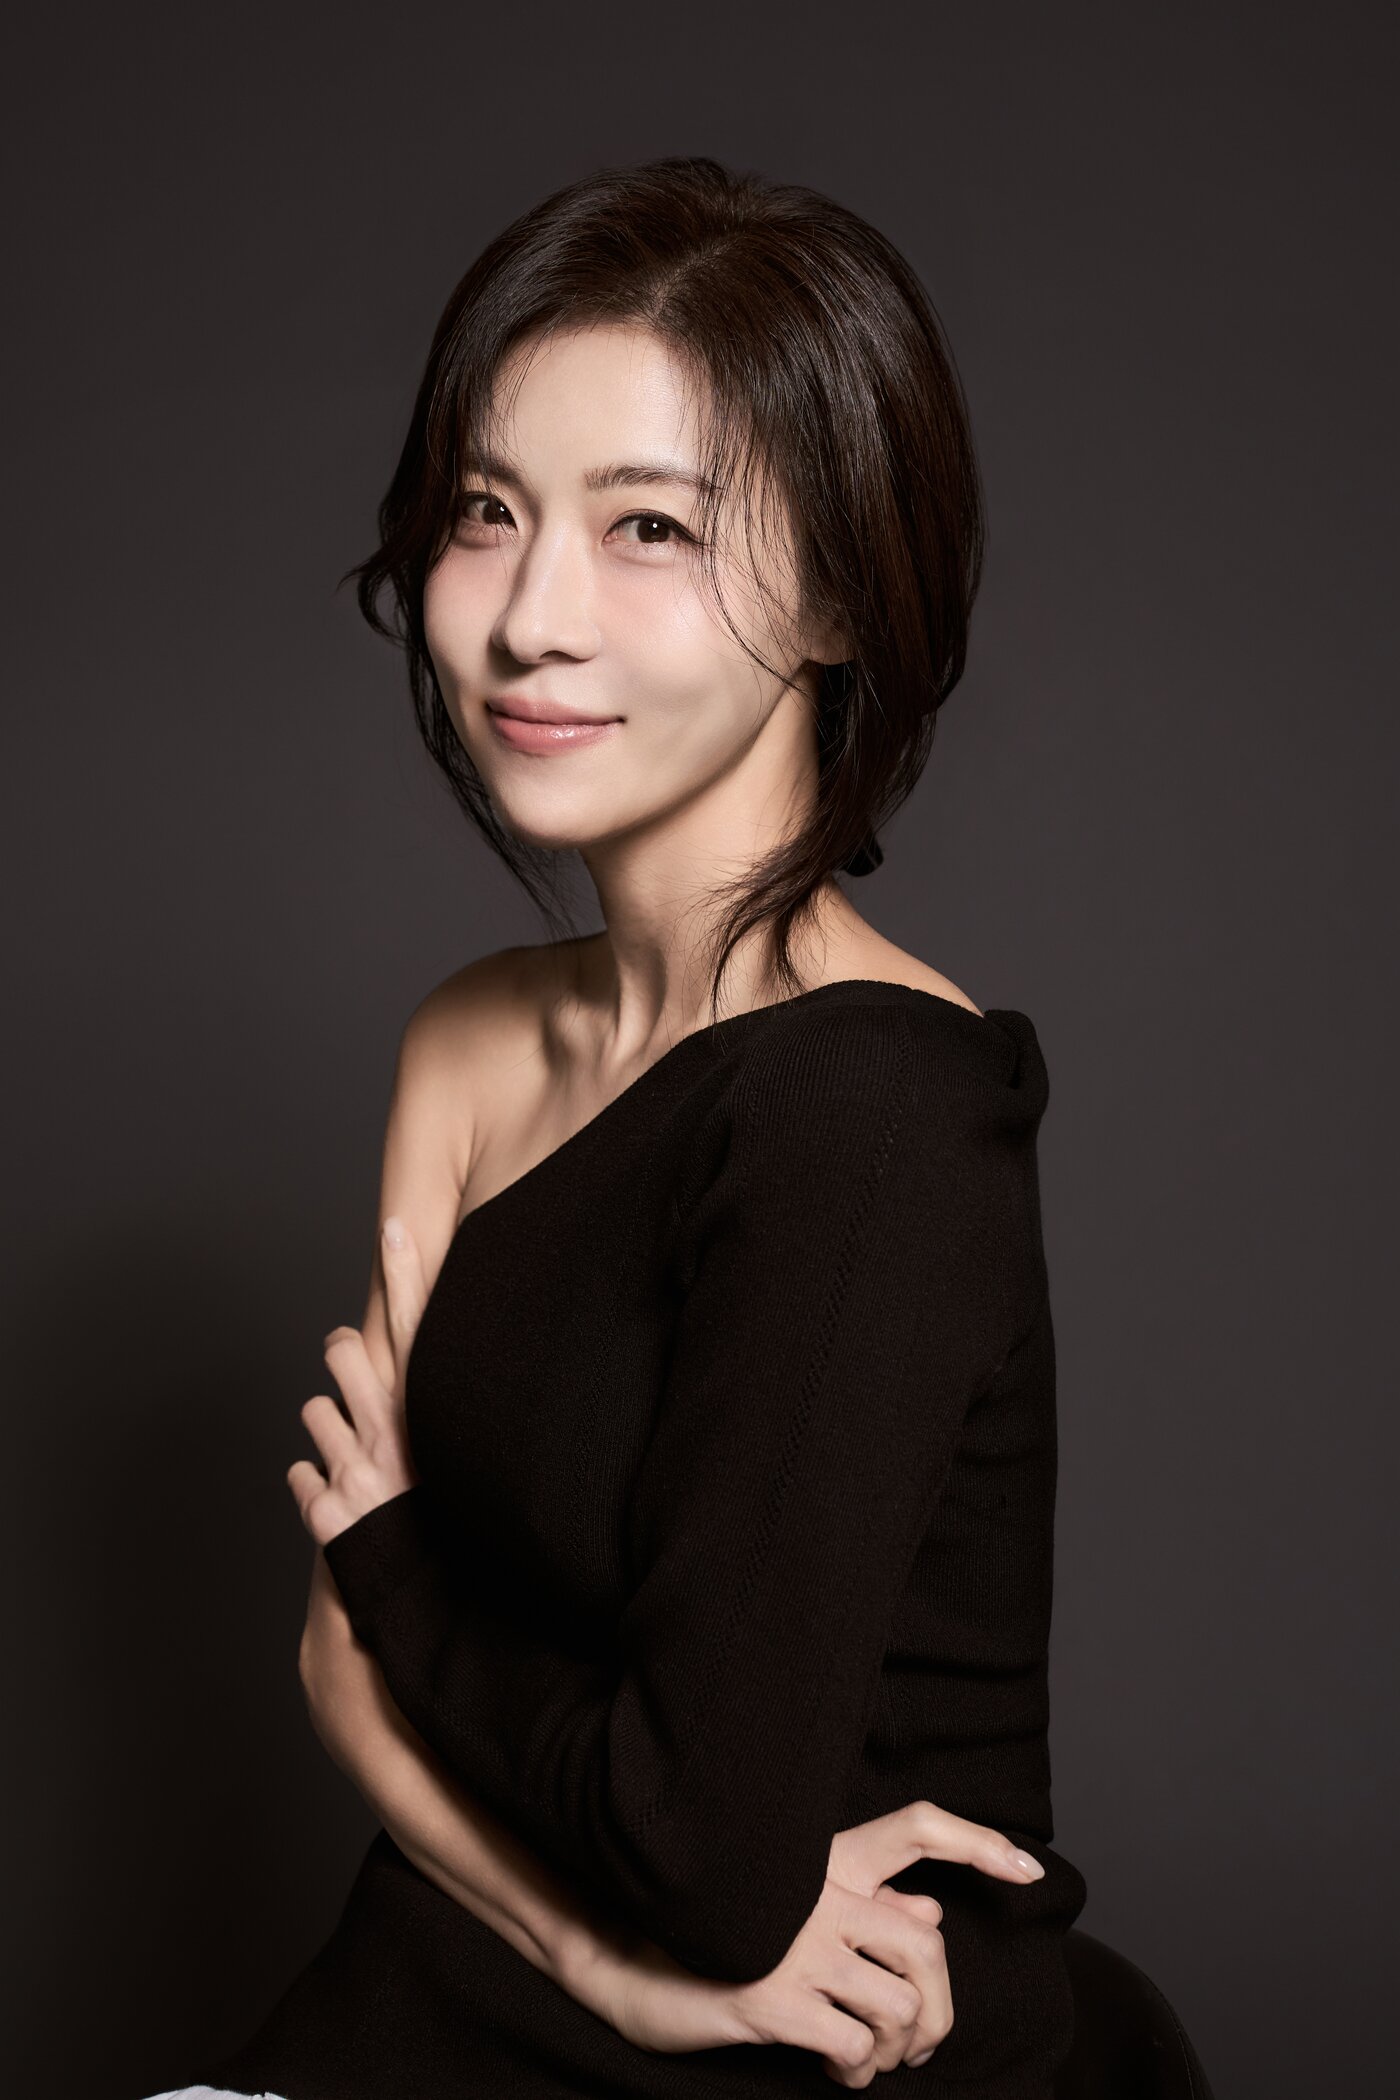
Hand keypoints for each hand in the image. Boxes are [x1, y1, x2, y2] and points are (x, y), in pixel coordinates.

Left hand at [286, 1215, 428, 1546]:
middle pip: (342, 1350)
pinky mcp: (324, 1512)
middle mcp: (395, 1436)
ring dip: (328, 1435)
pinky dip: (314, 1488)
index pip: (419, 1332)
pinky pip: (299, 1474)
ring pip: (313, 1413)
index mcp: (431, 1419)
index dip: (407, 1273)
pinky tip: (344, 1507)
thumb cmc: (447, 1525)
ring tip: (359, 1467)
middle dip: (343, 1359)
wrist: (431, 1605)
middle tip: (355, 1386)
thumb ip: (435, 1417)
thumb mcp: (455, 1460)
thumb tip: (412, 1381)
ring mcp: (357, 1473)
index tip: (395, 1227)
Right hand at [580, 1798, 1045, 2083]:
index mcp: (826, 1863)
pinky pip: (852, 2047)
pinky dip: (856, 2071)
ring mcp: (795, 1948)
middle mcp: (818, 1896)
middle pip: (926, 1954)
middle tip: (918, 2045)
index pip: (919, 1827)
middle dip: (937, 2014)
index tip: (1029, 1869)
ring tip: (867, 2060)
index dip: (981, 1841)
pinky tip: (833, 2067)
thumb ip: (860, 1909)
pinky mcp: (771, 2001)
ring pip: (898, 2010)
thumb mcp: (792, 1914)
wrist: (631, 1964)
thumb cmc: (720, 1937)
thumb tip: (928, 1915)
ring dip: (893, 2053)